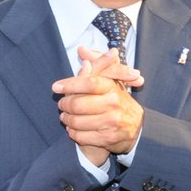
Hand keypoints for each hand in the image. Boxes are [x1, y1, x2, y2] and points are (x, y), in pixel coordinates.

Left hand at [53, 48, 145, 166]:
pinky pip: (80, 136)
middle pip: (78, 104)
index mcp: (113, 88)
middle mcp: (114, 104)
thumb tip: (82, 50)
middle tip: (62, 104)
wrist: (135, 128)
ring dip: (66, 119)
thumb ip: (95, 65)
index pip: (89, 83)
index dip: (70, 84)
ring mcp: (111, 123)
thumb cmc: (117, 102)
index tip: (56, 87)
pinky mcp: (107, 139)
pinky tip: (74, 128)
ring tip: (66, 116)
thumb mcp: (109, 81)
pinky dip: (72, 132)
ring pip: (76, 121)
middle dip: (64, 105)